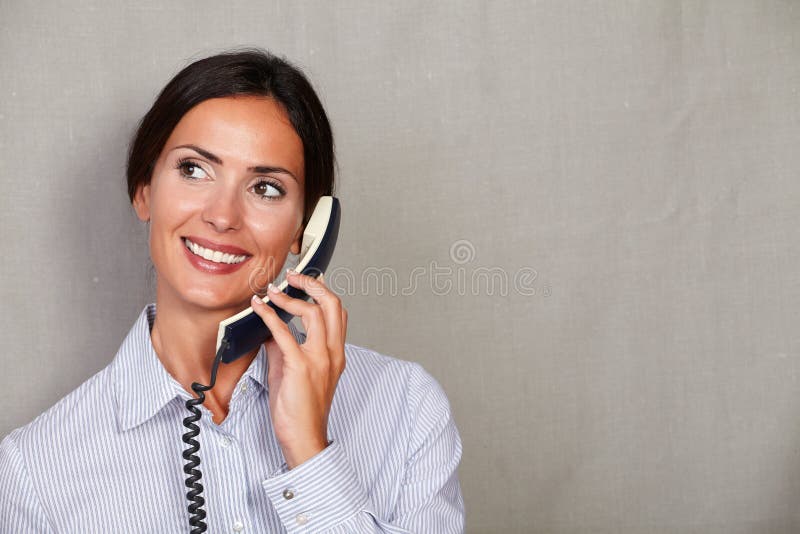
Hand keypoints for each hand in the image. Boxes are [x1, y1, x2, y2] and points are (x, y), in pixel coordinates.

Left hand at [250, 270, 346, 468]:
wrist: (304, 437)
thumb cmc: (301, 409)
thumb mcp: (294, 371)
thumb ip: (284, 348)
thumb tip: (268, 330)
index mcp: (336, 353)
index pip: (338, 312)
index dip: (323, 292)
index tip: (305, 282)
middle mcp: (332, 353)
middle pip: (333, 305)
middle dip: (313, 285)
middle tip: (294, 276)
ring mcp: (319, 359)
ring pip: (314, 313)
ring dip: (290, 297)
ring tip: (273, 292)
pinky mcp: (300, 367)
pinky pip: (285, 333)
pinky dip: (270, 316)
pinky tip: (259, 308)